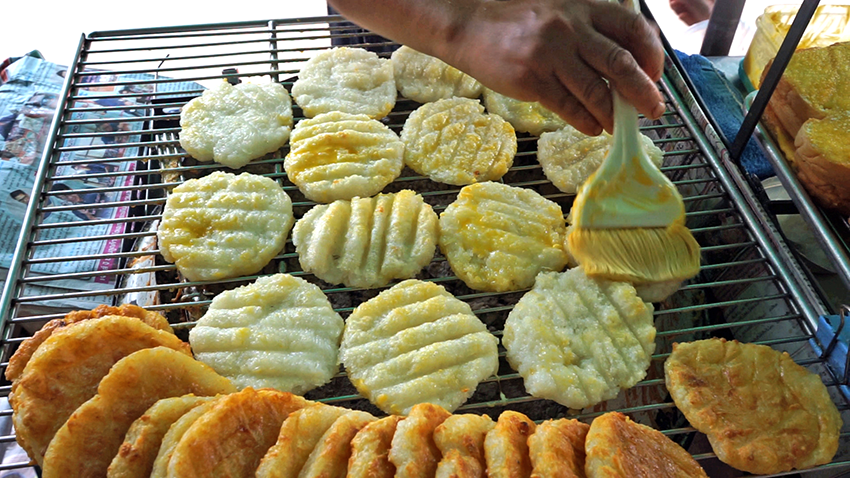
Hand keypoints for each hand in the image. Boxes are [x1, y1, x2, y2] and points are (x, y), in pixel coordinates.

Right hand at [442, 0, 665, 134]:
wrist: (471, 27)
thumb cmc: (519, 24)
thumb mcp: (561, 12)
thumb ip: (591, 31)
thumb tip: (626, 66)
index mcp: (584, 7)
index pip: (632, 28)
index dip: (651, 54)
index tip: (655, 75)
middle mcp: (570, 27)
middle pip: (619, 63)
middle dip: (642, 92)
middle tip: (653, 110)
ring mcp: (550, 54)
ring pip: (595, 91)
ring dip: (612, 113)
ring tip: (617, 125)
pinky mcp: (531, 79)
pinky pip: (568, 106)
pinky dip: (586, 121)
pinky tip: (593, 127)